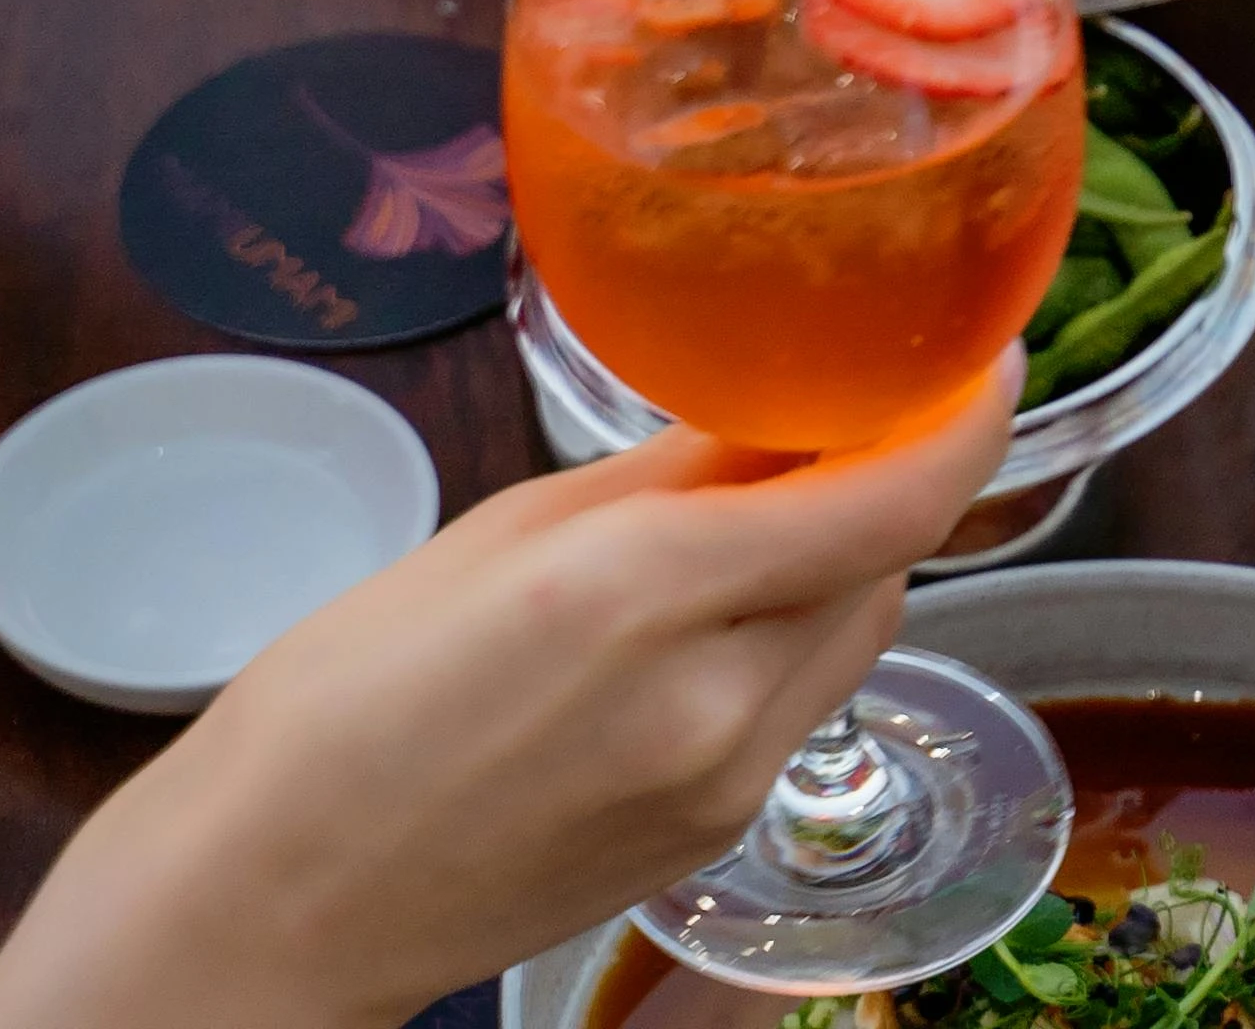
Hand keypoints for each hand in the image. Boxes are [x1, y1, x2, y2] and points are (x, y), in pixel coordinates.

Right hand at [0, 359, 1013, 1028]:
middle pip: (887, 557)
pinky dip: (786, 643)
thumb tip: (775, 406)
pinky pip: (802, 707)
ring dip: (836, 562)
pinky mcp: (717, 837)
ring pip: (856, 631)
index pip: (896, 494)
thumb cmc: (337, 702)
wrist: (269, 906)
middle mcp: (714, 695)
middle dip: (874, 478)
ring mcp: (727, 783)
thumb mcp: (499, 532)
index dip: (970, 412)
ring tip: (741, 522)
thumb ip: (666, 471)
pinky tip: (699, 626)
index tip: (985, 348)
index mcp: (644, 588)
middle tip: (823, 417)